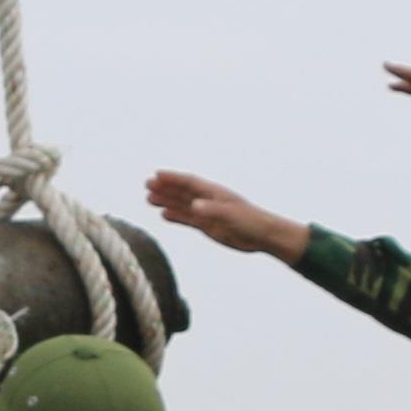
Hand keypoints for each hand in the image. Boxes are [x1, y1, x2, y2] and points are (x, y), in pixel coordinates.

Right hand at [144, 171, 307, 260]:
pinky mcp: (208, 225)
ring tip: (149, 199)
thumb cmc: (250, 221)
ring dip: (167, 201)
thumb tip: (193, 206)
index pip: (189, 182)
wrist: (262, 236)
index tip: (157, 174)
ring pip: (182, 204)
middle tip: (147, 185)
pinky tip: (164, 215)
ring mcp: (207, 212)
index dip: (173, 178)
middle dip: (165, 188)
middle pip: (182, 191)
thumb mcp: (230, 215)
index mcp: (214, 192)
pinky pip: (187, 219)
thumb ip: (211, 210)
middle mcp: (208, 200)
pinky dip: (175, 216)